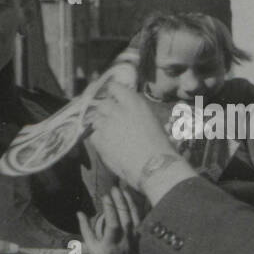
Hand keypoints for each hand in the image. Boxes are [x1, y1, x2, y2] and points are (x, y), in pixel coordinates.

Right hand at [76, 186, 142, 253]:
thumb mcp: (92, 249)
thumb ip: (86, 230)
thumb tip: (79, 213)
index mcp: (111, 244)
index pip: (112, 223)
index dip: (109, 209)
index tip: (105, 196)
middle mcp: (124, 241)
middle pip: (125, 217)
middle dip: (120, 201)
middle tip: (114, 188)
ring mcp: (134, 240)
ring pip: (134, 218)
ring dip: (129, 203)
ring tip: (122, 190)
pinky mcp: (139, 239)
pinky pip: (139, 221)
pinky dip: (135, 210)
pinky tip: (130, 200)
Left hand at [84, 83, 192, 197]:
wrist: (155, 166)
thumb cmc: (161, 146)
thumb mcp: (152, 121)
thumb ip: (136, 113)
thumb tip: (129, 114)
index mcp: (134, 103)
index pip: (115, 87)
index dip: (112, 92)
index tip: (112, 97)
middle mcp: (118, 110)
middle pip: (102, 104)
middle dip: (104, 111)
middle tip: (110, 120)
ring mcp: (107, 125)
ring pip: (95, 119)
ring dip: (100, 125)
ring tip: (109, 135)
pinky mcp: (100, 140)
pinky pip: (92, 135)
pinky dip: (97, 138)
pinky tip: (107, 145)